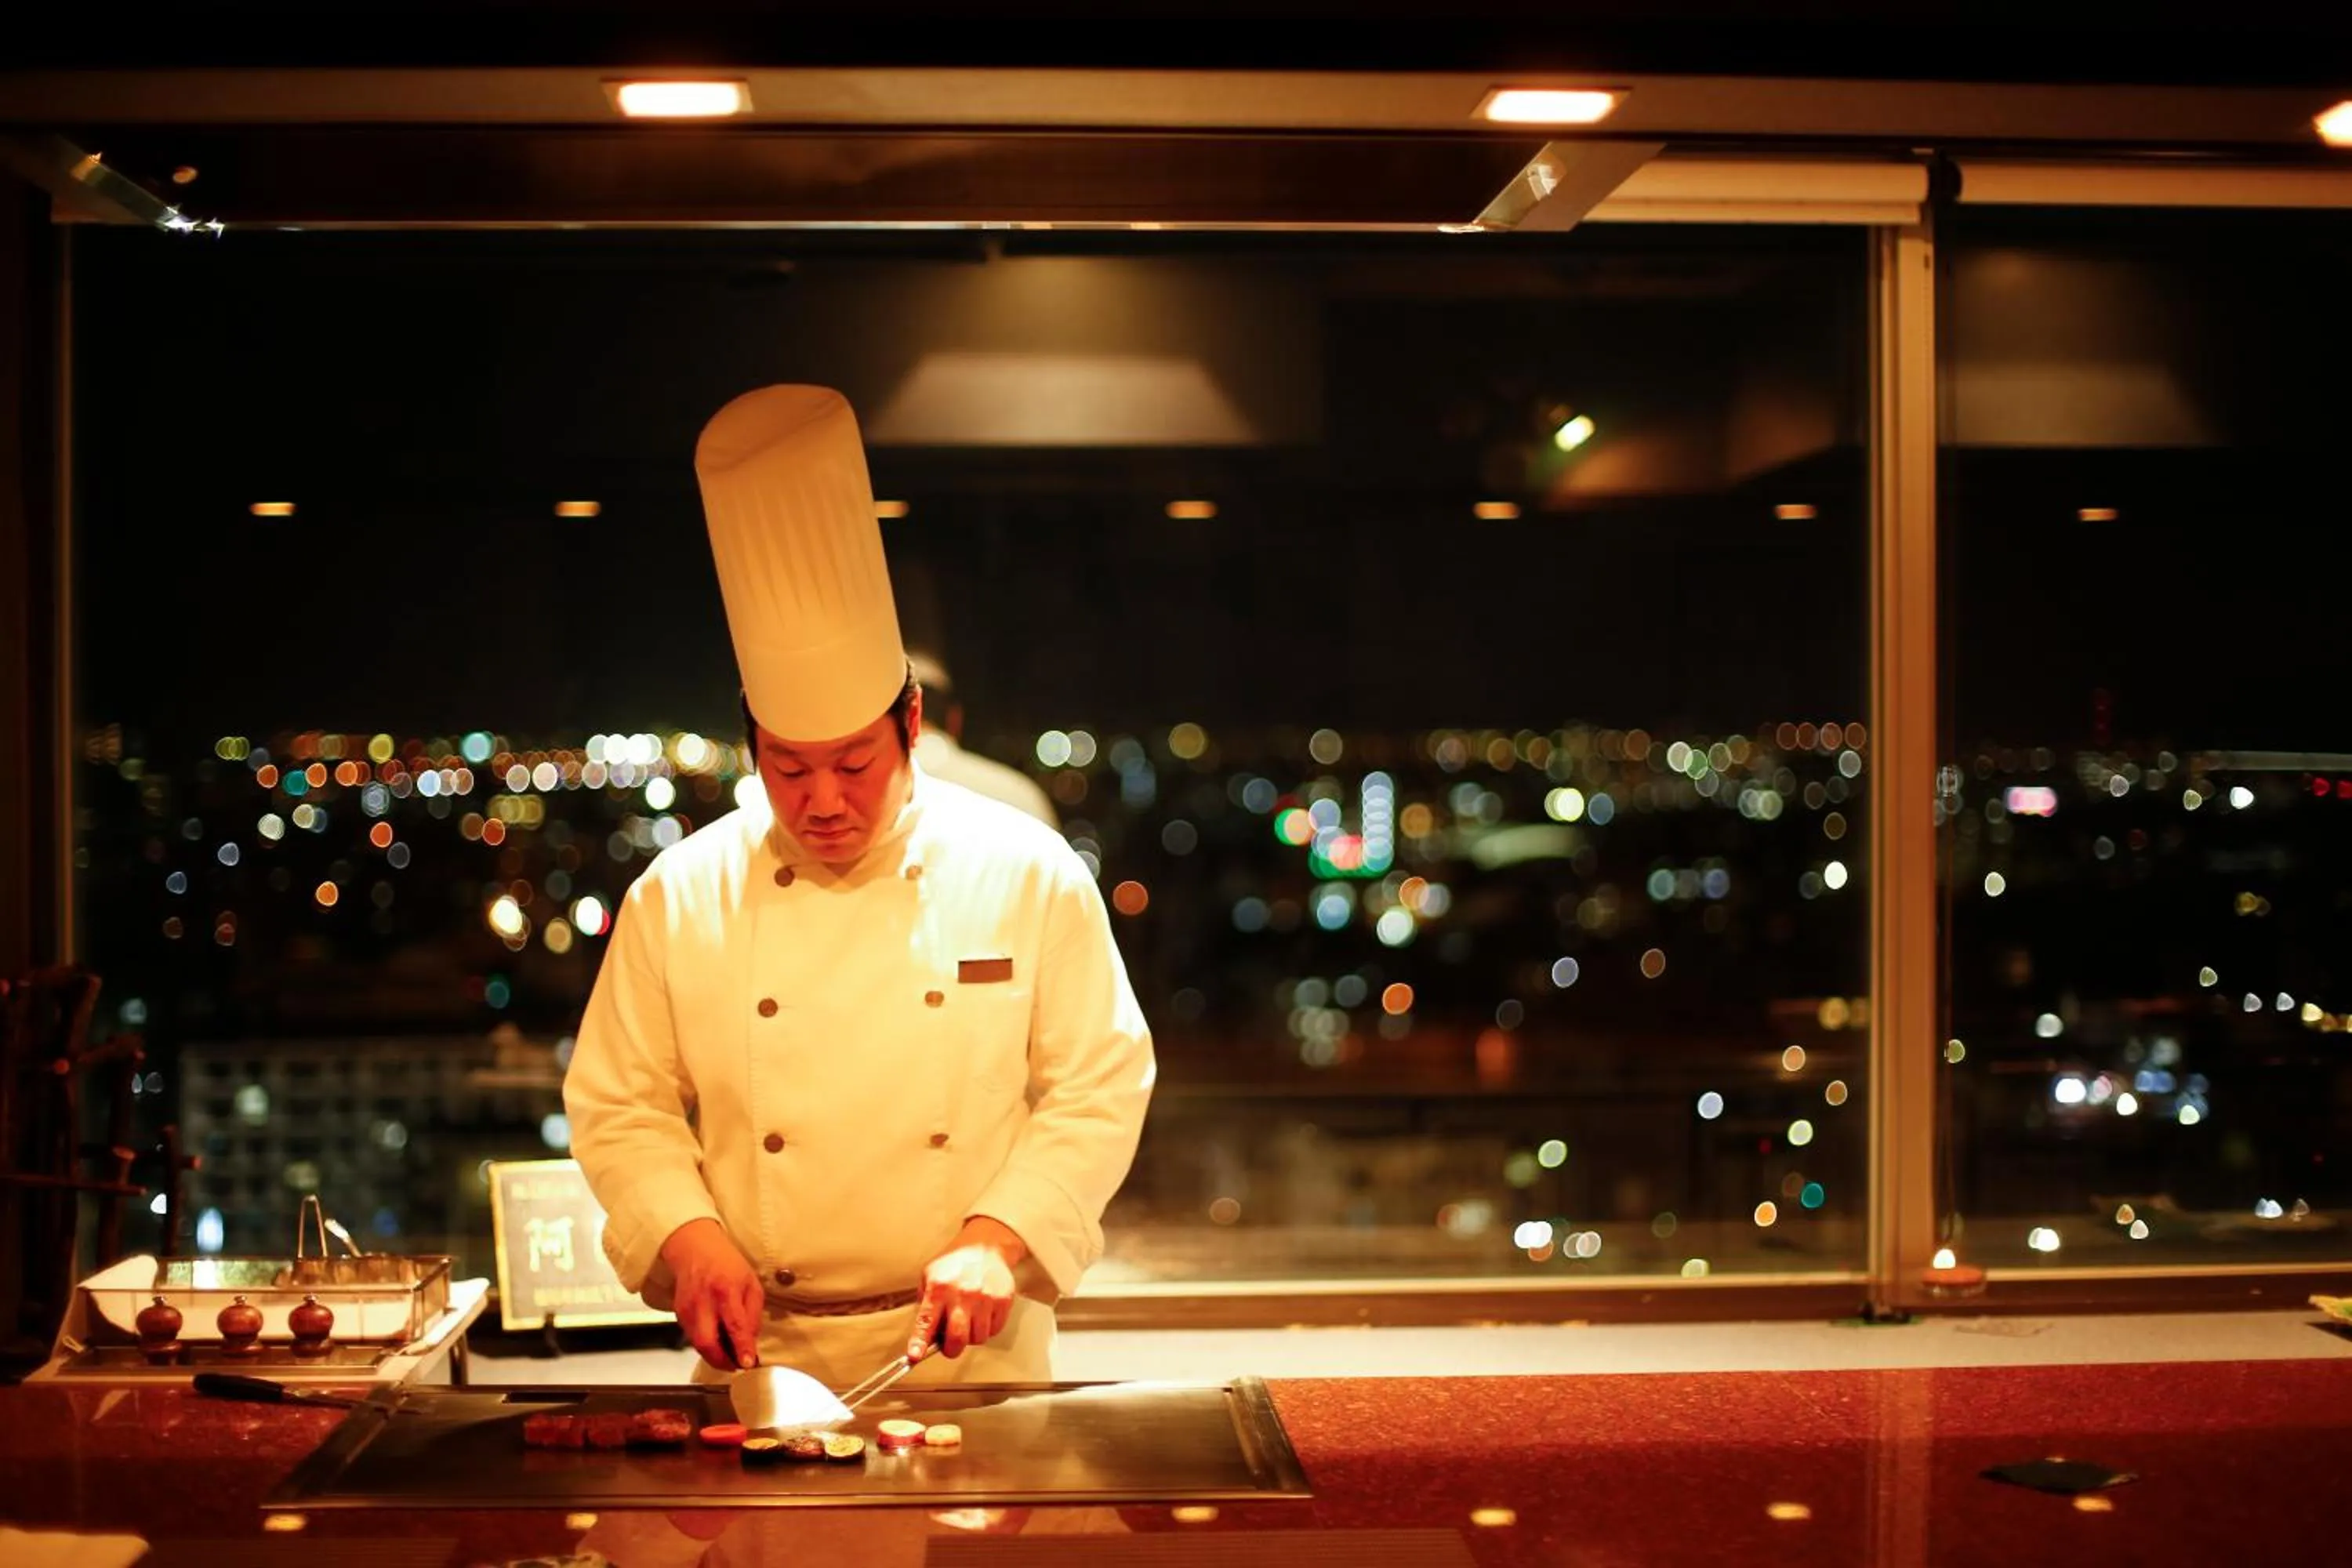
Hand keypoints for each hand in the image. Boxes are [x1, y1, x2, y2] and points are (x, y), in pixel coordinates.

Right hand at [660, 1218, 762, 1372]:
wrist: (694, 1248)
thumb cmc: (727, 1264)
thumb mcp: (751, 1283)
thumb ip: (753, 1314)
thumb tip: (751, 1343)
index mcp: (726, 1290)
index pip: (735, 1326)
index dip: (742, 1348)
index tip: (748, 1363)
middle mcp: (704, 1302)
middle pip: (707, 1342)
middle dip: (722, 1361)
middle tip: (736, 1366)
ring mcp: (688, 1309)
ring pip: (698, 1345)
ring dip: (715, 1356)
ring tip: (730, 1355)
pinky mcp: (679, 1314)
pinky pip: (693, 1338)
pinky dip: (706, 1345)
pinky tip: (717, 1341)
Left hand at [909, 1217, 1025, 1360]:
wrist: (985, 1246)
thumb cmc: (954, 1264)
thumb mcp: (929, 1275)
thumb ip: (925, 1305)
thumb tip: (923, 1337)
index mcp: (939, 1288)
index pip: (926, 1322)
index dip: (919, 1342)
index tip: (915, 1356)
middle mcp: (962, 1294)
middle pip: (957, 1338)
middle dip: (951, 1349)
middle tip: (950, 1344)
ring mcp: (985, 1298)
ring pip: (977, 1338)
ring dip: (971, 1336)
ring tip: (968, 1319)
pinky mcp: (1003, 1301)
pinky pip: (994, 1330)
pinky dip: (987, 1328)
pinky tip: (982, 1313)